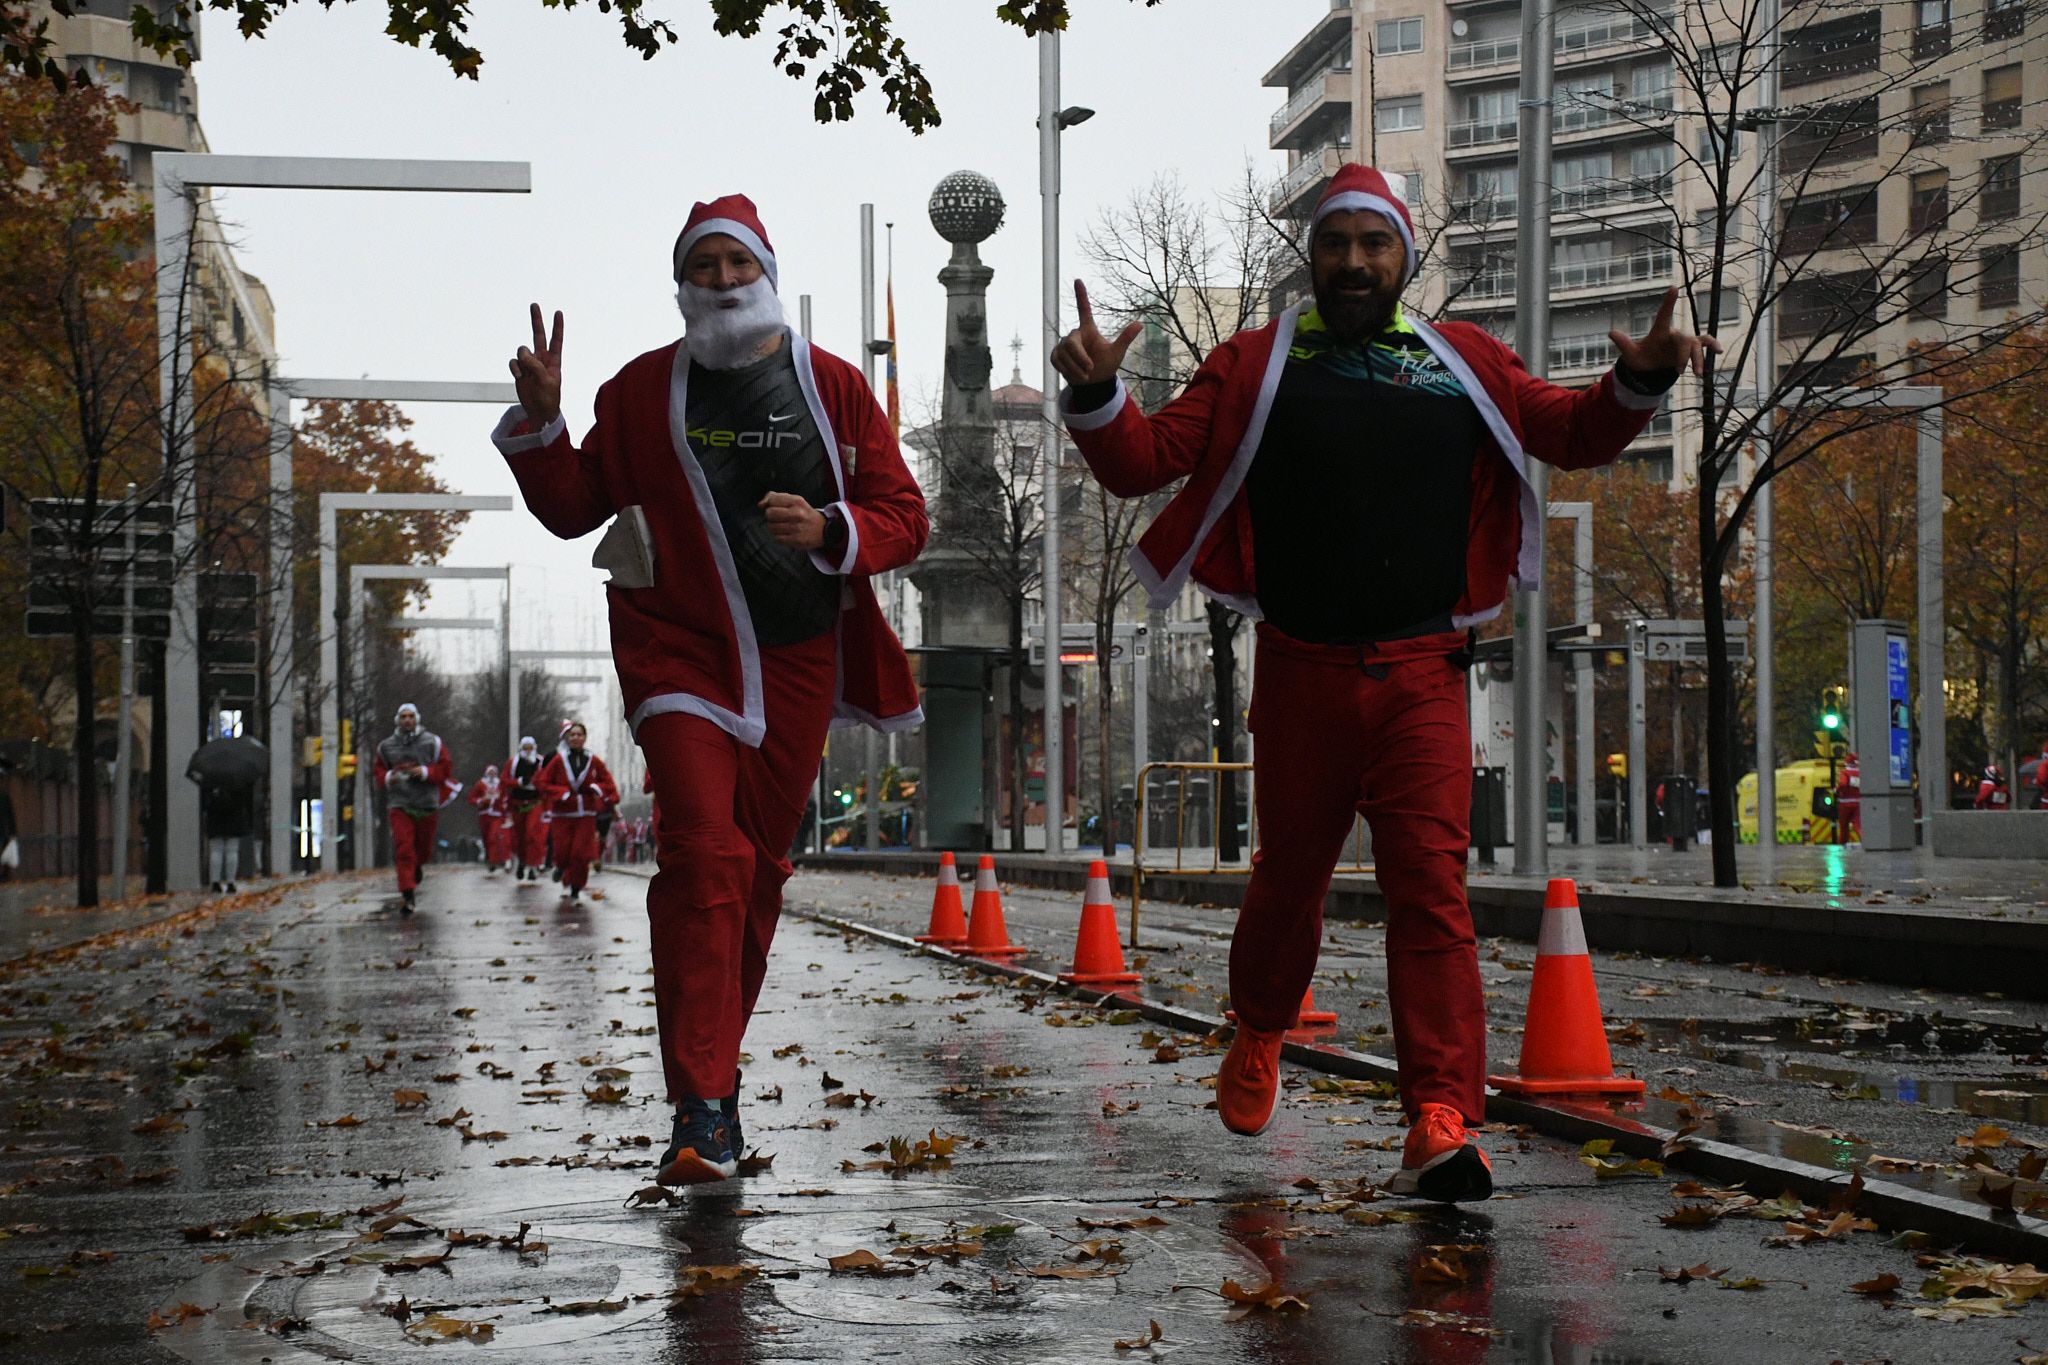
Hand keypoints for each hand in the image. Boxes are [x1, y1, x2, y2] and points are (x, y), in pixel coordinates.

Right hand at [509, 303, 563, 426]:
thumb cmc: (548, 398)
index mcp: (554, 361)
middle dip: (536, 320)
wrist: (539, 411)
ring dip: (523, 360)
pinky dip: (515, 369)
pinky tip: (520, 377)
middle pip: (538, 335)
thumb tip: (522, 353)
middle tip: (534, 304)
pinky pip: (514, 362)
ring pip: (522, 351)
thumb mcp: (546, 382)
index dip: (557, 327)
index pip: (556, 340)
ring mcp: (530, 363)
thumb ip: (536, 365)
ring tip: (527, 374)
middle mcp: (542, 359)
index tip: (558, 313)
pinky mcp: (520, 370)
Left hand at [760, 492, 824, 549]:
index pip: (772, 500)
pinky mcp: (796, 540)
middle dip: (771, 516)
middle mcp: (797, 514)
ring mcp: (797, 528)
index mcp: (797, 501)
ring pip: (771, 527)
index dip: (769, 504)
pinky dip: (779, 536)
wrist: (825, 530)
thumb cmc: (805, 514)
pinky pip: (777, 538)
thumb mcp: (795, 500)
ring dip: (774, 527)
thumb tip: (760, 504)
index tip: (774, 507)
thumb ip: (776, 497)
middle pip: (769, 514)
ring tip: (783, 526)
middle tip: (778, 518)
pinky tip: (787, 534)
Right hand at [1050, 281, 1142, 387]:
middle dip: (1080, 358)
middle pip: (1071, 343)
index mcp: (1089, 329)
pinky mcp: (1055, 355)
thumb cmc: (1106, 365)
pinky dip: (1067, 371)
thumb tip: (1140, 324)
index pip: (1084, 309)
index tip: (1078, 279)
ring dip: (1075, 368)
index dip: (1081, 295)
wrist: (1094, 383)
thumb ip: (1125, 338)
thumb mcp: (1117, 353)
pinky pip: (1057, 361)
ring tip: (1086, 376)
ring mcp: (1063, 345)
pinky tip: (1076, 376)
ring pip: (1064, 354)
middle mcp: (1075, 334)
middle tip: (1090, 369)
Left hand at [1609, 286, 1721, 377]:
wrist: (1649, 369)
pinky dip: (1713, 345)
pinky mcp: (1691, 348)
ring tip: (1698, 374)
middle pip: (1685, 339)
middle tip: (1680, 371)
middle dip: (1684, 355)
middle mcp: (1673, 334)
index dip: (1668, 302)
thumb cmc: (1640, 359)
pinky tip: (1719, 351)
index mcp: (1659, 332)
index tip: (1673, 287)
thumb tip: (1610, 332)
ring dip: (1698, 359)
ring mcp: (1684, 341)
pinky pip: (1705, 343)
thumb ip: (1624, 344)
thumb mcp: (1630, 355)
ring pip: (1696, 345)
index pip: (1664, 315)